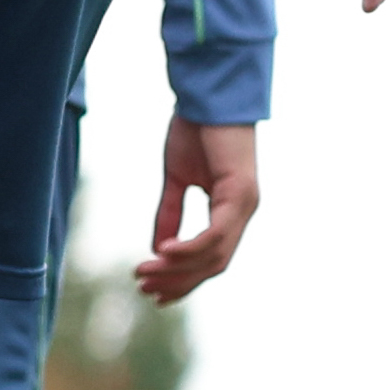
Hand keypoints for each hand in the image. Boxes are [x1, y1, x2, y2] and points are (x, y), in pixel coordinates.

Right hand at [139, 117, 261, 299]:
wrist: (207, 97)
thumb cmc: (196, 131)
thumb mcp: (177, 180)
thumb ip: (169, 213)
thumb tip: (158, 250)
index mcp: (231, 211)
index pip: (213, 259)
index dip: (185, 279)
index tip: (154, 292)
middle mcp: (243, 212)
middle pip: (214, 265)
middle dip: (178, 282)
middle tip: (144, 289)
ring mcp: (245, 204)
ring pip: (214, 255)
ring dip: (177, 270)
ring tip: (145, 275)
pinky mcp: (239, 193)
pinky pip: (214, 234)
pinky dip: (188, 248)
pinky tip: (162, 252)